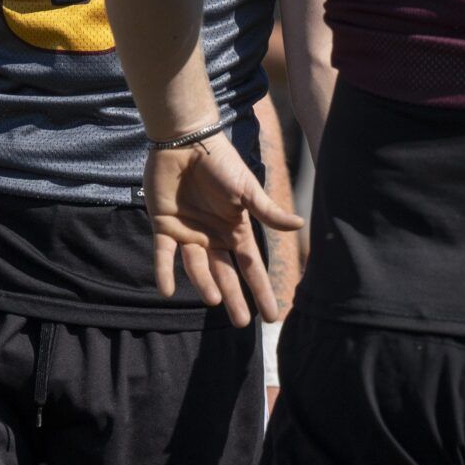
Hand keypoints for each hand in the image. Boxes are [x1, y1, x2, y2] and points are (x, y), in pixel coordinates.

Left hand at [143, 135, 304, 327]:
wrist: (186, 141)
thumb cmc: (220, 162)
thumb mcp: (247, 189)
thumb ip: (267, 212)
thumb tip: (300, 226)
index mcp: (235, 230)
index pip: (251, 266)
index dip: (261, 290)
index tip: (272, 316)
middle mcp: (213, 236)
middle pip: (225, 274)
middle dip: (234, 298)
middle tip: (241, 323)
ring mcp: (188, 232)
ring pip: (196, 267)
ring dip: (204, 283)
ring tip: (213, 299)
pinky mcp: (164, 225)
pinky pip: (163, 254)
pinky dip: (163, 271)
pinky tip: (165, 290)